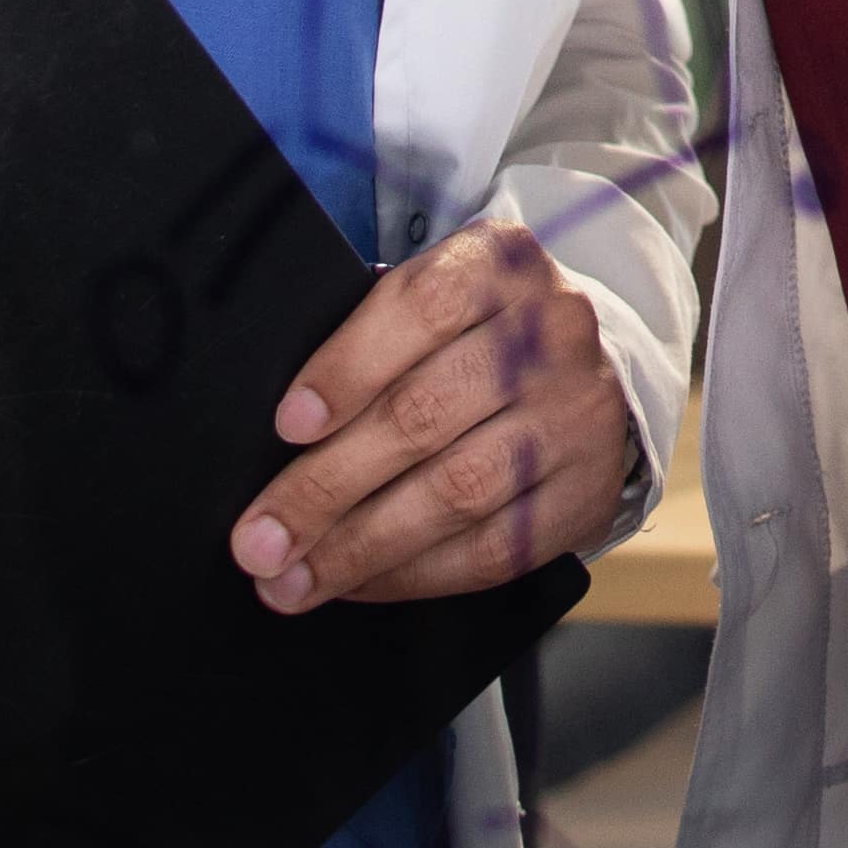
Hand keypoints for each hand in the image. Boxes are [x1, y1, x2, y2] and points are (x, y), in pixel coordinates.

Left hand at [227, 219, 629, 612]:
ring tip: (292, 580)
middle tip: (259, 539)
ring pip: (460, 489)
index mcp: (501, 264)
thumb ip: (368, 342)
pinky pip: (495, 548)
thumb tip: (285, 437)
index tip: (287, 425)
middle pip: (427, 412)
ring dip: (361, 545)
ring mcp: (576, 415)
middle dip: (327, 484)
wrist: (587, 374)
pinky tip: (358, 583)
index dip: (348, 367)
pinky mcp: (587, 490)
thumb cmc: (475, 335)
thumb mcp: (433, 301)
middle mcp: (551, 333)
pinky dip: (414, 575)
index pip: (424, 306)